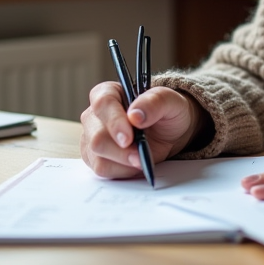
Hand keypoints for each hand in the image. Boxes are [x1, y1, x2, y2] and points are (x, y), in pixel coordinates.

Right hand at [80, 82, 204, 178]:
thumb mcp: (171, 101)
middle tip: (140, 156)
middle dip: (121, 151)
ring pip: (98, 157)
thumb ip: (155, 102)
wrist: (169, 133)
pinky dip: (123, 171)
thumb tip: (135, 115)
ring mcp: (92, 137)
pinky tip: (135, 163)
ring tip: (141, 157)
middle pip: (97, 137)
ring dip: (123, 162)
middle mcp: (95, 115)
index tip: (129, 138)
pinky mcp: (95, 157)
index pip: (102, 104)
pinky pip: (103, 170)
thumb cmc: (167, 112)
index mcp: (109, 93)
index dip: (114, 122)